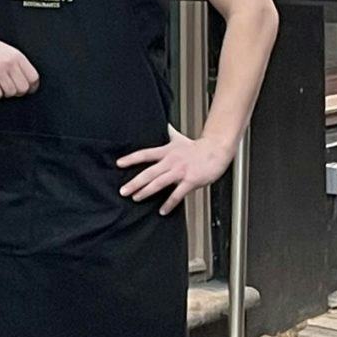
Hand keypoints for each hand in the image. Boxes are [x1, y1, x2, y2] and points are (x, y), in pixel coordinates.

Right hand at [0, 27, 37, 99]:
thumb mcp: (5, 50)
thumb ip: (16, 63)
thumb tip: (26, 82)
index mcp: (17, 55)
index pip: (33, 77)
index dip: (31, 87)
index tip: (27, 90)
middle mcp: (9, 62)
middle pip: (23, 88)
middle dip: (17, 93)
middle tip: (10, 89)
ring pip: (10, 92)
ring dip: (4, 93)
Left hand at [117, 128, 233, 214]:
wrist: (217, 150)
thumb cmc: (198, 147)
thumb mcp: (180, 139)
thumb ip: (170, 134)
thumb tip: (165, 125)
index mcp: (167, 151)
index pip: (145, 154)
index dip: (131, 158)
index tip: (119, 164)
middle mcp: (171, 161)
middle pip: (149, 172)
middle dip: (134, 182)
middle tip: (123, 191)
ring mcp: (180, 171)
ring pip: (159, 183)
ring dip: (146, 192)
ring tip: (136, 198)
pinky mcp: (190, 180)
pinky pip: (177, 194)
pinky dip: (169, 204)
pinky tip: (162, 211)